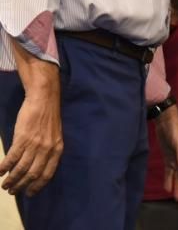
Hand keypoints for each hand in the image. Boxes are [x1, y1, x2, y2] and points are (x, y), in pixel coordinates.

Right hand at [0, 82, 62, 196]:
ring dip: (11, 179)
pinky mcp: (23, 139)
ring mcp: (35, 145)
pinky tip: (0, 172)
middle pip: (33, 174)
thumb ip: (48, 150)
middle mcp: (47, 150)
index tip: (29, 194)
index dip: (37, 186)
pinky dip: (4, 167)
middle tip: (12, 191)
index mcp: (57, 150)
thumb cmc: (48, 117)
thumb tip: (37, 166)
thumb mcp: (55, 136)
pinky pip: (12, 158)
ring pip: (21, 169)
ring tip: (5, 185)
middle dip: (21, 185)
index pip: (48, 174)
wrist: (43, 100)